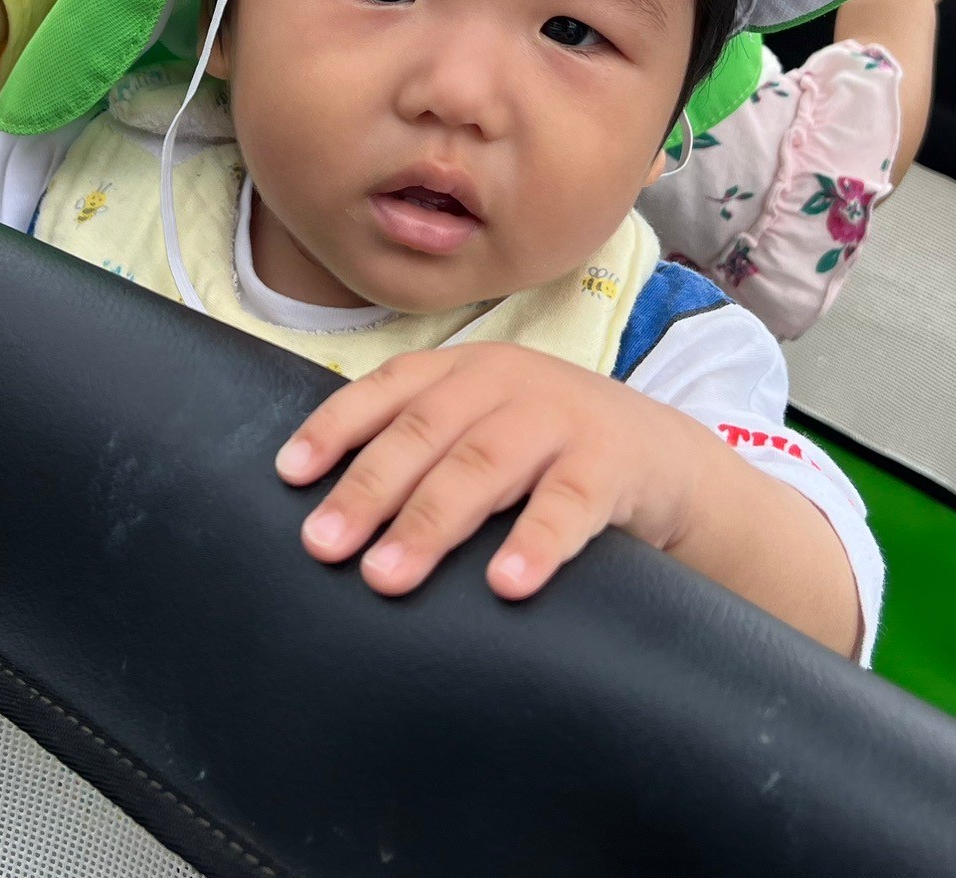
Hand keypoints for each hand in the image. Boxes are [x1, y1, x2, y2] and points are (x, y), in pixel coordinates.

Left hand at [275, 344, 717, 600]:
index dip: (336, 429)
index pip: (390, 390)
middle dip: (370, 490)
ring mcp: (562, 419)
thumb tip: (326, 508)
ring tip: (389, 575)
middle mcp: (508, 383)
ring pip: (484, 466)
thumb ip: (425, 447)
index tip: (290, 476)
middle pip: (426, 433)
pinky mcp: (612, 465)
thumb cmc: (551, 453)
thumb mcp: (485, 428)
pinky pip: (569, 506)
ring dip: (431, 522)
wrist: (665, 458)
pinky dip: (535, 544)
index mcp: (466, 371)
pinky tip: (506, 585)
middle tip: (324, 546)